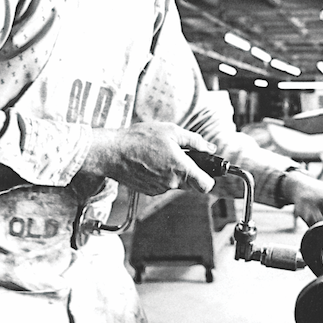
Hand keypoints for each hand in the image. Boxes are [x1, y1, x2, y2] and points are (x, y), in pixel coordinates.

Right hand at [83, 122, 215, 193]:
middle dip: (189, 171)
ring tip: (160, 155)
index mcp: (180, 169)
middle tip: (179, 154)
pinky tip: (150, 162)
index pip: (206, 185)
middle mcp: (172, 183)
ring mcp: (159, 189)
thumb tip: (210, 148)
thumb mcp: (171, 131)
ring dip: (173, 172)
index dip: (210, 177)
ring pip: (176, 183)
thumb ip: (195, 141)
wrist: (112, 152)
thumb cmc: (140, 139)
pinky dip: (161, 175)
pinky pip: (162, 185)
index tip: (207, 168)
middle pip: (191, 183)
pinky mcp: (148, 191)